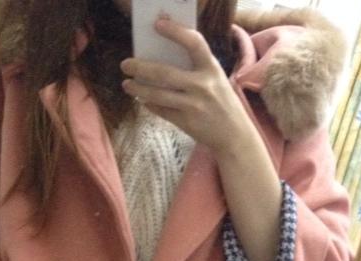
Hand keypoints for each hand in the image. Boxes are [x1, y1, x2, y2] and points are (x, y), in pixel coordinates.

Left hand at [120, 17, 252, 156]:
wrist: (234, 135)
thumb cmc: (222, 102)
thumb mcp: (216, 79)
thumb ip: (196, 67)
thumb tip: (164, 55)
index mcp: (211, 69)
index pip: (194, 43)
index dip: (175, 32)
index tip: (158, 24)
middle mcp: (202, 86)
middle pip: (165, 73)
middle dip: (141, 68)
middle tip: (125, 64)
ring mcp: (193, 106)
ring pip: (158, 95)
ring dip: (138, 89)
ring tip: (127, 84)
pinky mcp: (186, 123)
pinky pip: (161, 111)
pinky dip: (149, 104)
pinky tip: (142, 99)